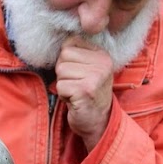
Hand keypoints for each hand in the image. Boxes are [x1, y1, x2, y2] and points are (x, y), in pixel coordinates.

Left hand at [55, 36, 113, 151]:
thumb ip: (78, 54)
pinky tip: (75, 100)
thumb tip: (59, 41)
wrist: (98, 122)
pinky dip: (63, 95)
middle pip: (63, 56)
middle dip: (64, 73)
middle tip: (76, 85)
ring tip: (76, 93)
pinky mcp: (85, 90)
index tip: (78, 74)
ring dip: (63, 85)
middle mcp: (102, 63)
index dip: (67, 60)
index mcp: (102, 54)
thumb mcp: (89, 70)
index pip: (70, 43)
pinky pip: (60, 86)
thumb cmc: (89, 95)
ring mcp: (95, 77)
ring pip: (60, 71)